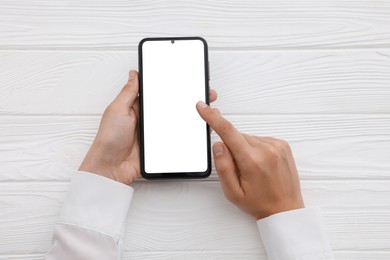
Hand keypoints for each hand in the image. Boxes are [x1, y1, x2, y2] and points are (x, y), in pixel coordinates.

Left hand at [80, 70, 217, 184]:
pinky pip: (174, 138)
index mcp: (135, 107)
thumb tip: (134, 74)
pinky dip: (184, 134)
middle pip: (168, 107)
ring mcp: (153, 133)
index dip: (170, 86)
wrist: (110, 168)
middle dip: (184, 100)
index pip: (155, 93)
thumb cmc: (108, 139)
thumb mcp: (118, 109)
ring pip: (174, 122)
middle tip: (201, 94)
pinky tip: (195, 130)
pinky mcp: (158, 147)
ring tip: (202, 110)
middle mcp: (145, 119)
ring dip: (187, 117)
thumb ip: (128, 91)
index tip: (185, 80)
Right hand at [196, 101, 303, 218]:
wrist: (285, 209)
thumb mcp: (233, 192)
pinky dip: (255, 149)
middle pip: (237, 137)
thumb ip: (223, 167)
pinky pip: (260, 140)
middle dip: (232, 149)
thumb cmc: (260, 203)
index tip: (203, 108)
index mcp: (252, 161)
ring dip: (245, 149)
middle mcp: (266, 149)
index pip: (228, 132)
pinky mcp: (282, 144)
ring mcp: (277, 145)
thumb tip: (218, 145)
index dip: (213, 118)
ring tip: (253, 170)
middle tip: (240, 169)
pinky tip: (261, 164)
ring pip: (248, 138)